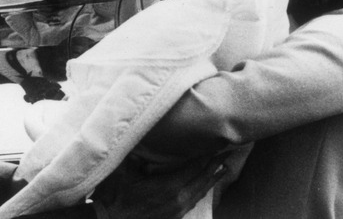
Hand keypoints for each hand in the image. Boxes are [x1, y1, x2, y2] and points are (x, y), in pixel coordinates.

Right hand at [92, 152, 229, 218]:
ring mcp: (176, 211)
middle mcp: (178, 200)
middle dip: (216, 165)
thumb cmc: (113, 197)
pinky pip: (193, 202)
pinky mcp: (172, 218)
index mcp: (169, 186)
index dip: (208, 155)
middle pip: (203, 179)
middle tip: (229, 153)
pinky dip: (201, 190)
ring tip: (223, 168)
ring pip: (200, 192)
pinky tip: (204, 186)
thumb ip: (135, 151)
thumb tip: (144, 132)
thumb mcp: (122, 170)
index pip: (195, 167)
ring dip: (212, 179)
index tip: (219, 144)